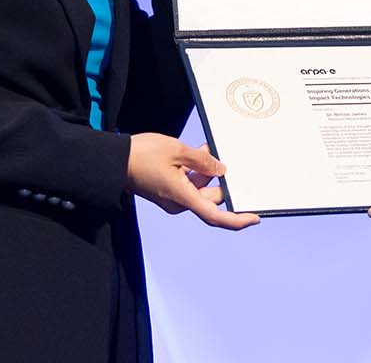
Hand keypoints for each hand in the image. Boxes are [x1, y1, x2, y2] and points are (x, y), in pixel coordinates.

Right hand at [127, 132, 259, 229]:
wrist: (115, 160)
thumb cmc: (142, 155)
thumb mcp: (178, 151)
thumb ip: (203, 161)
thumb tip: (221, 170)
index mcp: (182, 197)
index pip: (215, 216)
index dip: (237, 220)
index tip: (255, 217)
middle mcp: (178, 203)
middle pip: (210, 198)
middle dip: (220, 180)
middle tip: (223, 159)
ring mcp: (172, 198)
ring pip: (200, 190)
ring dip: (207, 172)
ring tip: (206, 150)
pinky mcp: (167, 191)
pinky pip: (189, 185)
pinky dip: (196, 172)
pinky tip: (198, 154)